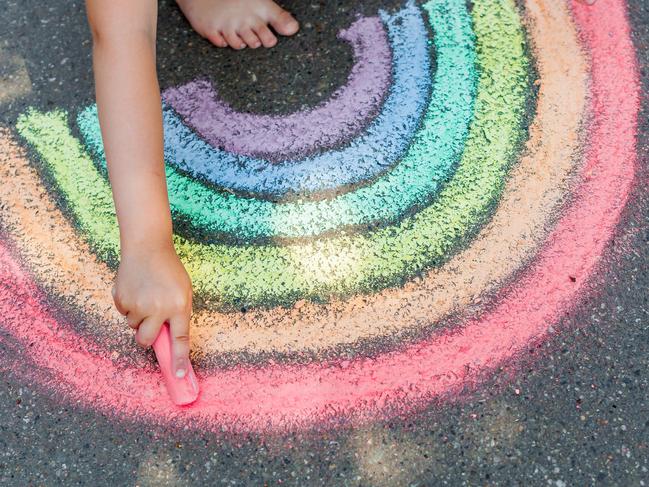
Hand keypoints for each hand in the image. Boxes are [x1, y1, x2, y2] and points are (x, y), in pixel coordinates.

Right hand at [112, 240, 192, 377]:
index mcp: (178, 306)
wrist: (147, 247)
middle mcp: (158, 308)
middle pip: (147, 340)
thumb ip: (178, 314)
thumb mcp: (182, 291)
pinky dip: (128, 306)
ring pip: (134, 326)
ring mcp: (138, 304)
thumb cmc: (169, 270)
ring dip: (138, 317)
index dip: (179, 359)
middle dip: (147, 337)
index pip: (180, 339)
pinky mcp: (122, 299)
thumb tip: (169, 339)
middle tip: (150, 323)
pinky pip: (124, 313)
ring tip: (145, 295)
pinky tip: (135, 289)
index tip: (180, 375)